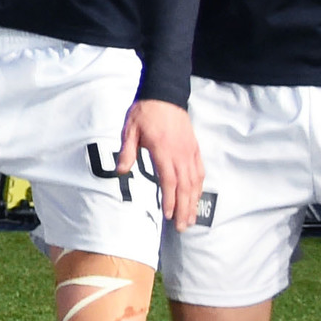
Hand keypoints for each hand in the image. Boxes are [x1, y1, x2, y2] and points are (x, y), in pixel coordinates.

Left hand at [121, 99, 202, 231]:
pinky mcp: (194, 148)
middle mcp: (181, 154)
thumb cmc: (145, 112)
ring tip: (191, 219)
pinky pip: (200, 171)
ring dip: (193, 201)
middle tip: (182, 226)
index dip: (170, 200)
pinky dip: (199, 187)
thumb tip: (120, 171)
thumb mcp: (130, 129)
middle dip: (184, 208)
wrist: (165, 94)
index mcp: (164, 150)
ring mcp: (190, 151)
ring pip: (195, 181)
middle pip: (185, 186)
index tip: (168, 215)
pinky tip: (196, 197)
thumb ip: (127, 151)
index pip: (169, 181)